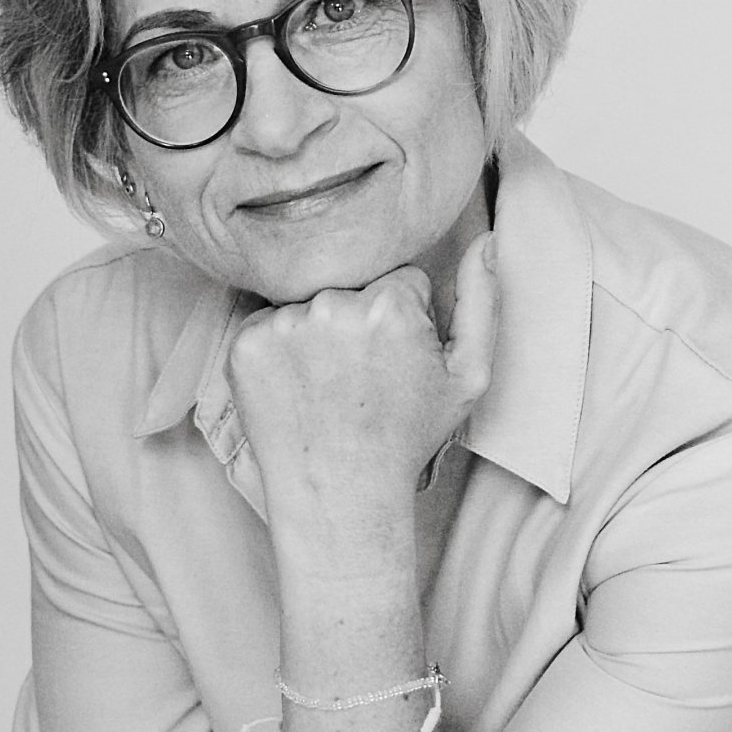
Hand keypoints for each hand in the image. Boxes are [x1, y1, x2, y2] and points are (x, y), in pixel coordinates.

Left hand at [229, 230, 498, 537]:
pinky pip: (266, 322)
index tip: (394, 360)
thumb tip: (486, 239)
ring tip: (327, 385)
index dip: (401, 319)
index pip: (399, 279)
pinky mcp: (245, 344)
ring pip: (308, 301)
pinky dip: (278, 348)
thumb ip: (481, 300)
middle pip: (351, 285)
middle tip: (358, 377)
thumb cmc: (406, 436)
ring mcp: (283, 324)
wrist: (340, 492)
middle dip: (358, 320)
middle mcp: (333, 304)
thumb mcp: (467, 376)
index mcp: (390, 304)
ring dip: (316, 331)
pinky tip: (295, 386)